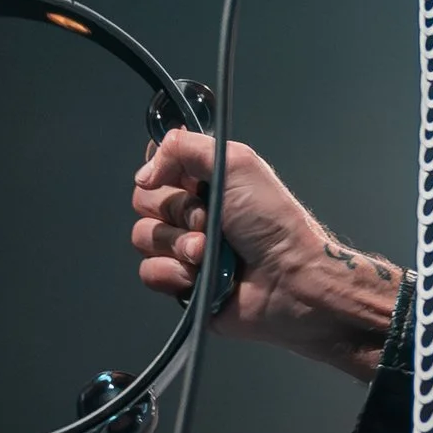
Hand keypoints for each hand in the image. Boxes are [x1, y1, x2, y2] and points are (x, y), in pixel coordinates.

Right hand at [130, 126, 402, 378]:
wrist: (288, 279)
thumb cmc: (272, 220)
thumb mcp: (236, 162)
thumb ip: (183, 148)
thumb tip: (143, 174)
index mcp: (204, 180)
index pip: (156, 167)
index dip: (164, 173)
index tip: (189, 181)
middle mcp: (190, 211)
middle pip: (144, 201)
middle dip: (177, 210)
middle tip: (211, 220)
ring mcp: (183, 248)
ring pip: (143, 237)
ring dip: (179, 244)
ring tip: (210, 251)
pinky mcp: (179, 283)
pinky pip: (150, 272)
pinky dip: (174, 273)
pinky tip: (201, 275)